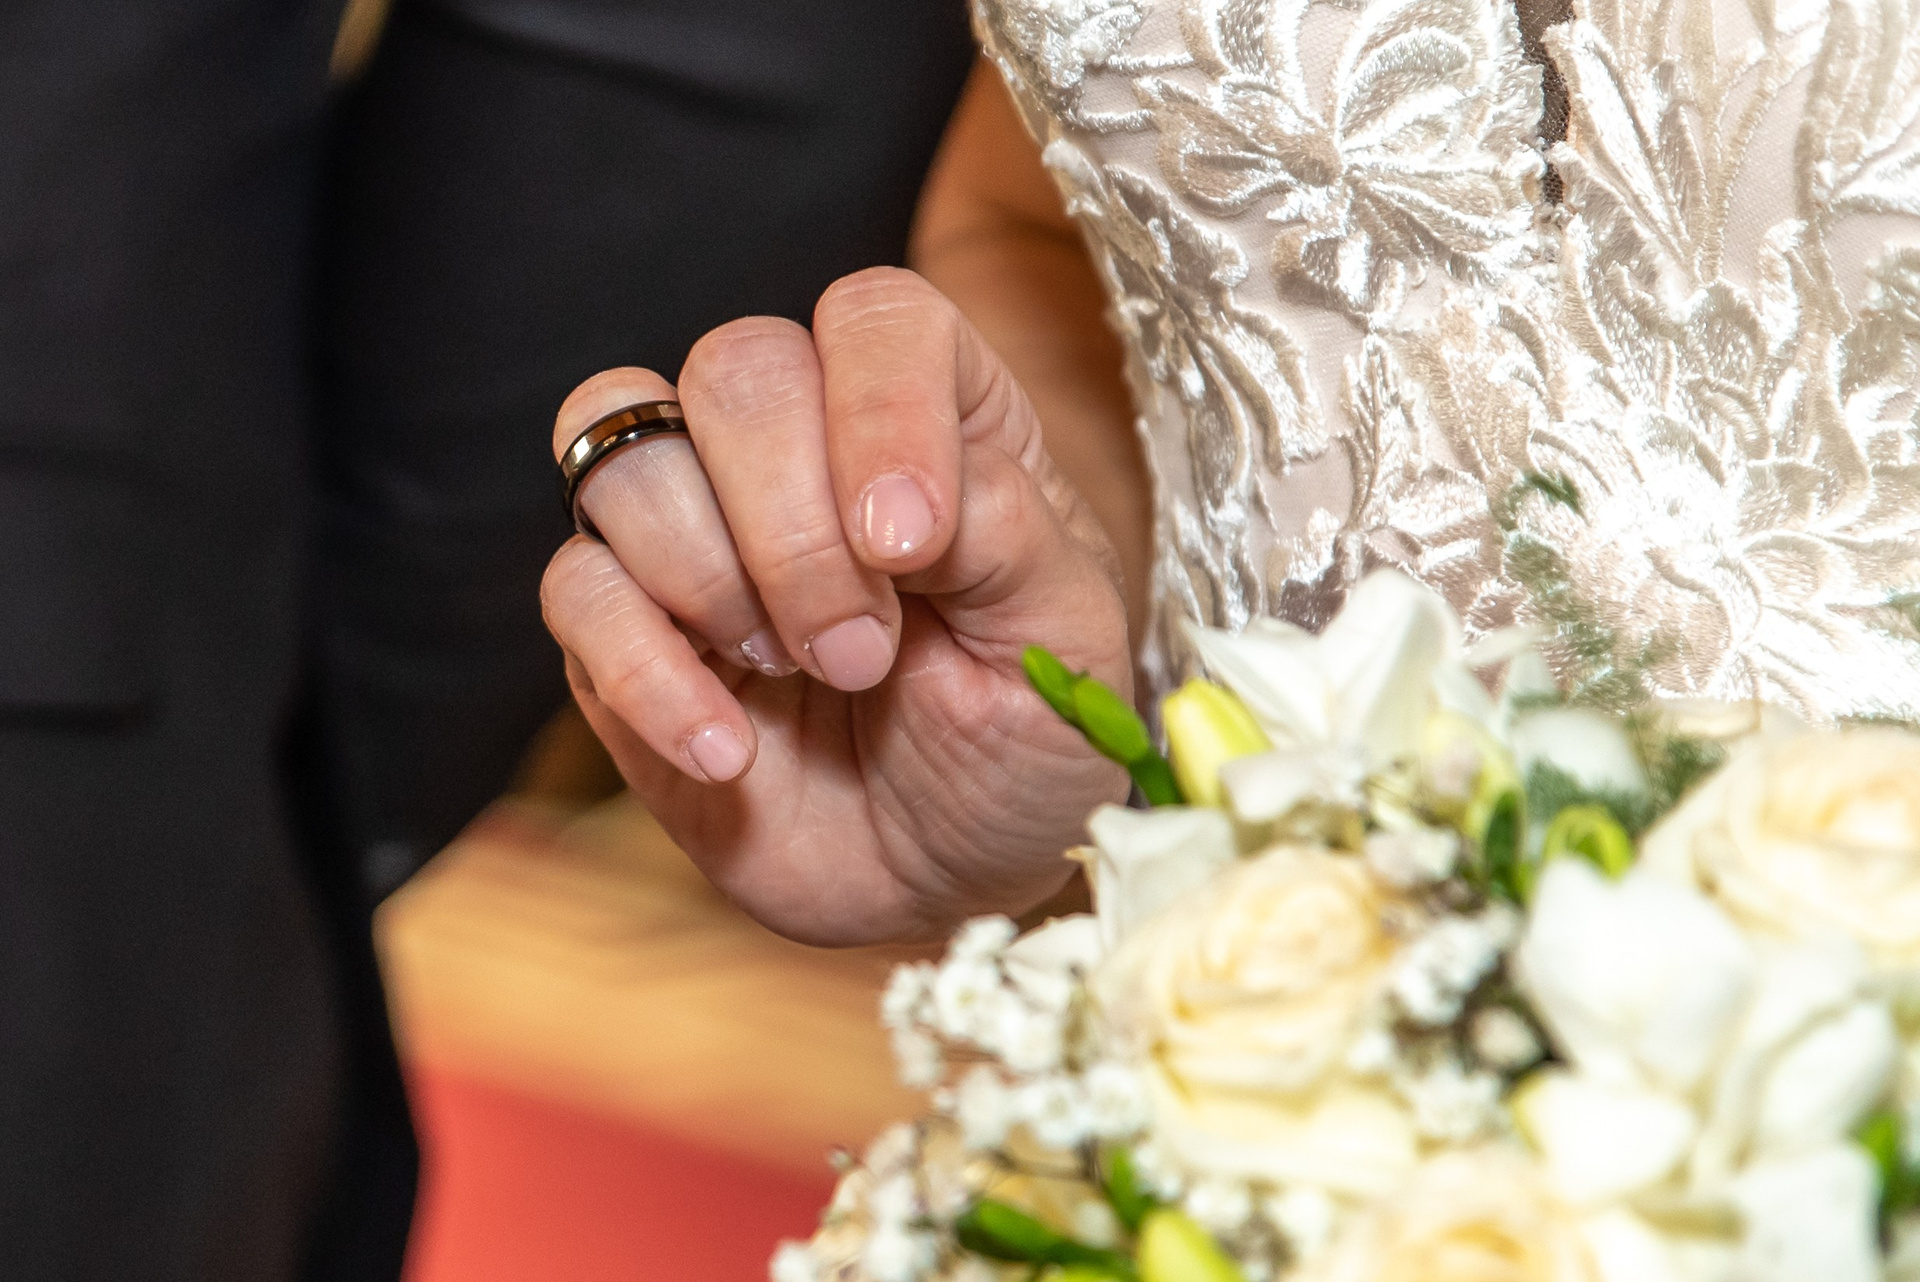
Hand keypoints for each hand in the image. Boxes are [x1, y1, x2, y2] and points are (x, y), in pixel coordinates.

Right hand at [541, 268, 1132, 944]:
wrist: (952, 870)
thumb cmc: (1022, 738)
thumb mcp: (1065, 643)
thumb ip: (1010, 534)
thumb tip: (895, 499)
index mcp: (933, 416)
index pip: (875, 318)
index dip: (879, 407)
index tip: (910, 546)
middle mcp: (803, 445)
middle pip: (736, 370)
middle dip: (794, 524)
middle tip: (863, 653)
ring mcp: (699, 531)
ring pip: (627, 456)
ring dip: (713, 578)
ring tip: (796, 676)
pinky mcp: (625, 629)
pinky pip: (575, 589)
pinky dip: (643, 670)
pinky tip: (725, 752)